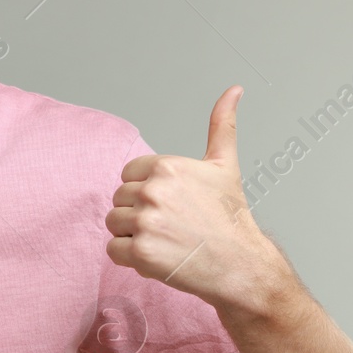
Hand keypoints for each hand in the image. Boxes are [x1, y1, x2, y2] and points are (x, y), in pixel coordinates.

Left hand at [104, 85, 283, 309]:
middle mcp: (154, 191)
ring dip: (132, 235)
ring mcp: (145, 222)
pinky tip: (159, 256)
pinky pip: (113, 250)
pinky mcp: (140, 252)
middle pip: (119, 199)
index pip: (128, 175)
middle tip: (172, 226)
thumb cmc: (230, 217)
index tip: (172, 205)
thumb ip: (221, 125)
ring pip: (113, 224)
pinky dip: (130, 258)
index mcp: (167, 166)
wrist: (240, 264)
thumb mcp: (225, 165)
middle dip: (139, 214)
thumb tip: (234, 89)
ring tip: (165, 240)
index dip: (146, 192)